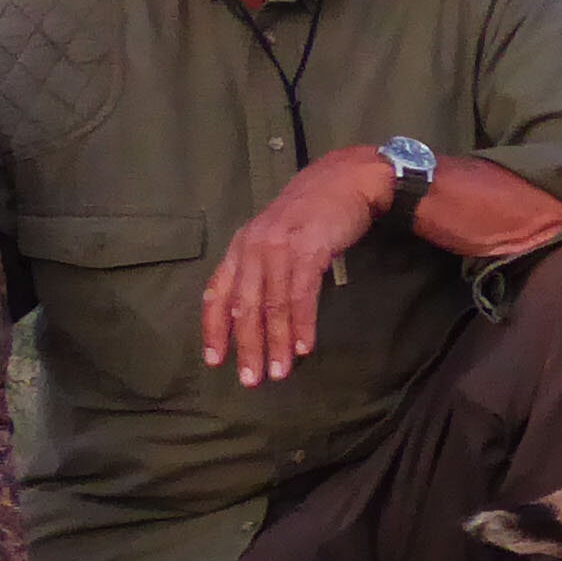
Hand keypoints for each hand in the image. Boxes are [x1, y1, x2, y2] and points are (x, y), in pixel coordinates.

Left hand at [200, 149, 394, 388]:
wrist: (348, 179)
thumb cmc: (314, 211)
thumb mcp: (277, 237)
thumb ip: (263, 267)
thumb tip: (255, 311)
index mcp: (241, 246)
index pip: (217, 293)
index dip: (213, 329)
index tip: (214, 361)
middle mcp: (253, 247)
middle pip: (244, 306)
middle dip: (246, 346)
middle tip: (251, 380)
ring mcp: (280, 247)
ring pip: (272, 305)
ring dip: (275, 343)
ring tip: (280, 372)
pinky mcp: (308, 248)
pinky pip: (301, 294)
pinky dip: (301, 323)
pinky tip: (303, 347)